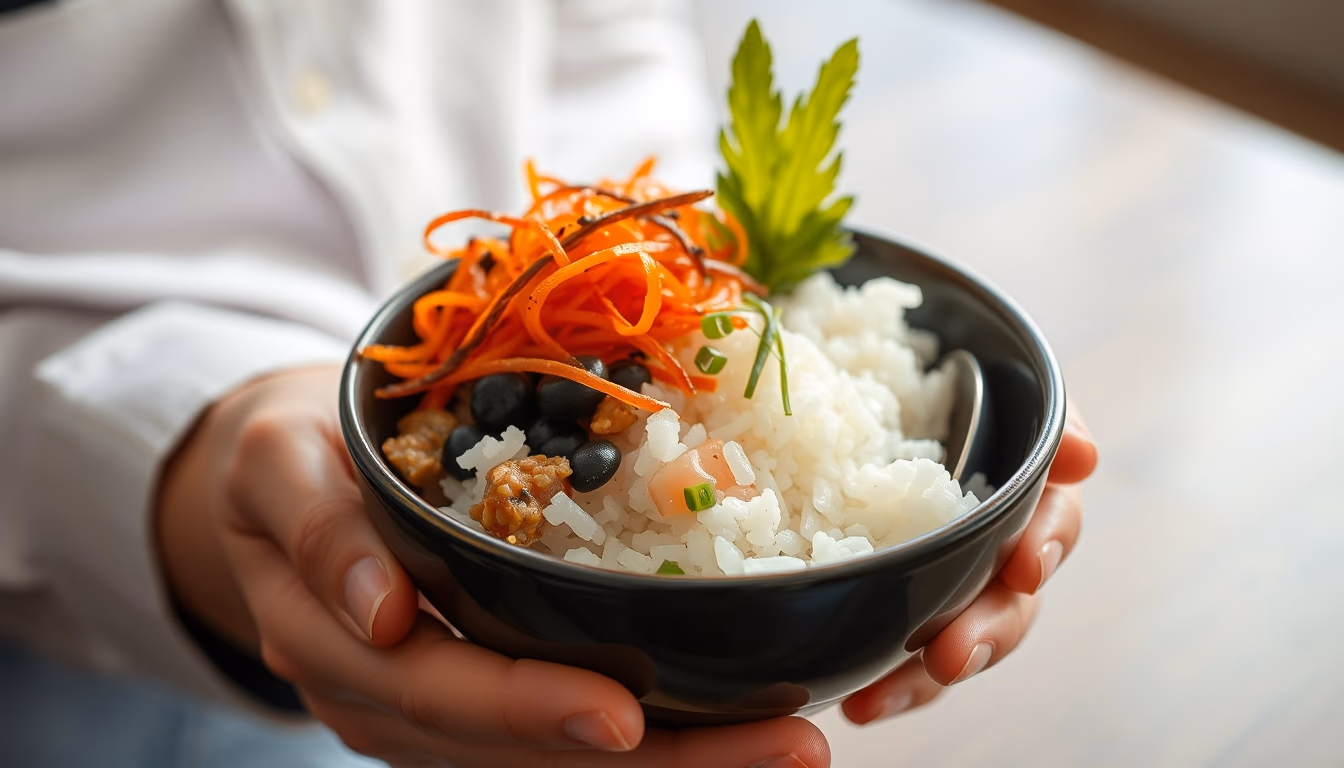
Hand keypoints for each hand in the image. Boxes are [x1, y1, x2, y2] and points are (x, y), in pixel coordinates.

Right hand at [156, 366, 829, 767]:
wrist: (288, 473)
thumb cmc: (285, 455)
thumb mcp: (274, 462)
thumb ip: (316, 529)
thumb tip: (382, 616)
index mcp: (337, 648)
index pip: (447, 694)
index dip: (532, 711)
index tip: (624, 719)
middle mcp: (394, 702)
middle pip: (527, 751)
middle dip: (660, 761)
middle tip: (785, 745)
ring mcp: (441, 711)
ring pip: (560, 762)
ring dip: (681, 762)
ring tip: (791, 745)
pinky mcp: (482, 695)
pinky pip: (565, 734)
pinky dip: (657, 737)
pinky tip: (739, 724)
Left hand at [840, 404, 1097, 723]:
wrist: (896, 375)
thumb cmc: (969, 377)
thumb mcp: (1015, 381)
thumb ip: (1052, 417)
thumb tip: (1083, 459)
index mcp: (1032, 496)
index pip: (1053, 528)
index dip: (1042, 548)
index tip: (1024, 568)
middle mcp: (1000, 547)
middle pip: (1008, 605)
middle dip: (983, 635)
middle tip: (950, 658)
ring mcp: (954, 578)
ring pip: (954, 639)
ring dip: (921, 679)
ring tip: (876, 700)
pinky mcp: (902, 596)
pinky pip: (901, 649)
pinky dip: (883, 677)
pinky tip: (852, 701)